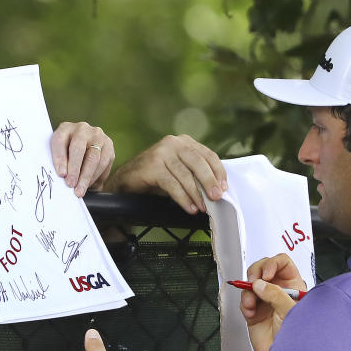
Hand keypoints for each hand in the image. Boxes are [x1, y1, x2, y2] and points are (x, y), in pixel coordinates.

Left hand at [50, 121, 115, 196]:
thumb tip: (63, 178)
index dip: (59, 158)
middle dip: (75, 169)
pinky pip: (104, 163)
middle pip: (78, 148)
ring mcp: (97, 136)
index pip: (60, 141)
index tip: (61, 174)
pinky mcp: (109, 145)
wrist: (85, 147)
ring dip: (86, 177)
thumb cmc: (66, 154)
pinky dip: (96, 176)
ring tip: (80, 190)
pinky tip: (89, 185)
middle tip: (71, 185)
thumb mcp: (59, 155)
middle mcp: (82, 129)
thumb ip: (59, 163)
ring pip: (94, 158)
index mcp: (65, 128)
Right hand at [103, 134, 225, 213]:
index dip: (218, 172)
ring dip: (196, 194)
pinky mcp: (152, 166)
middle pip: (198, 162)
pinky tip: (189, 207)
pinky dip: (183, 198)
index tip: (224, 187)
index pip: (207, 154)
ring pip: (186, 175)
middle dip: (209, 182)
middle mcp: (173, 143)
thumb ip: (196, 174)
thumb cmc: (156, 178)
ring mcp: (161, 153)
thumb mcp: (180, 172)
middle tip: (216, 198)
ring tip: (202, 207)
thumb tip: (217, 189)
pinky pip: (173, 184)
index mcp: (183, 142)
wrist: (127, 181)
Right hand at [240, 254, 306, 350]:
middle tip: (254, 282)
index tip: (266, 274)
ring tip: (252, 303)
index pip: (282, 263)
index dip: (272, 264)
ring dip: (248, 291)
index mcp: (294, 286)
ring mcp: (266, 302)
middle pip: (264, 269)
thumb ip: (275, 294)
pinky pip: (245, 300)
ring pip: (251, 284)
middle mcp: (280, 292)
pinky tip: (250, 312)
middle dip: (256, 274)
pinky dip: (245, 304)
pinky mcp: (255, 313)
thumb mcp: (290, 311)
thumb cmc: (300, 339)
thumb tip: (260, 285)